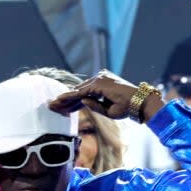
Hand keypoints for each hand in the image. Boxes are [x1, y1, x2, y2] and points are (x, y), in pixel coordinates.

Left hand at [49, 69, 164, 121]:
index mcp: (103, 85)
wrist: (139, 103)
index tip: (62, 109)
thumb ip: (95, 106)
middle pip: (78, 92)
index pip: (84, 94)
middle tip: (52, 106)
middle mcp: (100, 79)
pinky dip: (69, 97)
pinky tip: (60, 101)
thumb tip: (82, 101)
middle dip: (65, 101)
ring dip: (64, 99)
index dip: (73, 102)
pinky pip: (80, 92)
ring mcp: (99, 79)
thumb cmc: (127, 107)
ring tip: (53, 105)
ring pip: (77, 92)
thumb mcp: (109, 110)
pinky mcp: (98, 84)